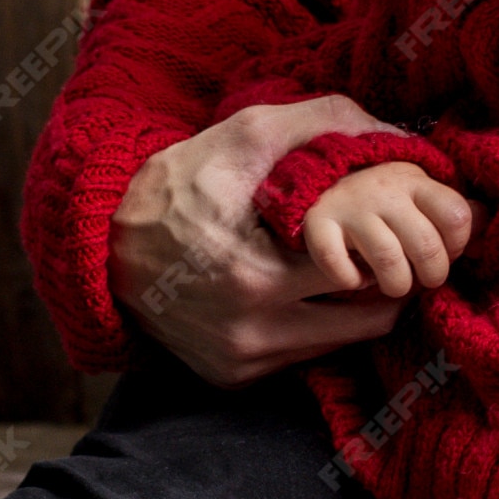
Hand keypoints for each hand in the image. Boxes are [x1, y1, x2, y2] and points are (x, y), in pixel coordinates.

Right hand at [110, 98, 470, 388]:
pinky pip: (299, 359)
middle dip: (382, 282)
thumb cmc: (179, 182)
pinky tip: (304, 291)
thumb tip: (395, 134)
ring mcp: (240, 361)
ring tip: (344, 264)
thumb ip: (324, 123)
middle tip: (378, 246)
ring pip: (338, 344)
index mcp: (260, 278)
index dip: (383, 242)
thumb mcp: (246, 136)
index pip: (367, 273)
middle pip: (366, 322)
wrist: (102, 241)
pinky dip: (311, 328)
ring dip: (350, 308)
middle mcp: (253, 334)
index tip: (381, 220)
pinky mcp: (229, 376)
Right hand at [299, 162, 474, 300]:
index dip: (460, 244)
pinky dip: (349, 280)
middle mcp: (386, 192)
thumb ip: (455, 213)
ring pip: (387, 259)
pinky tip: (356, 278)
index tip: (450, 251)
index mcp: (418, 183)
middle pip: (426, 244)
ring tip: (394, 283)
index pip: (457, 215)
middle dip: (433, 274)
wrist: (327, 173)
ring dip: (396, 284)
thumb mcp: (424, 195)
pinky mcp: (318, 223)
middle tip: (426, 278)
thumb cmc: (387, 196)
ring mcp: (351, 206)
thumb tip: (486, 234)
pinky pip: (336, 262)